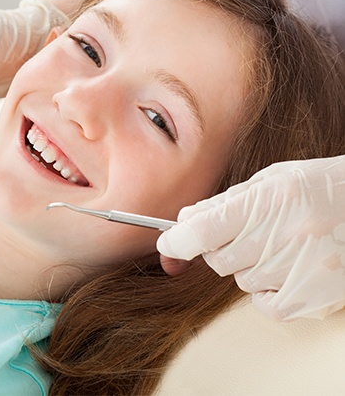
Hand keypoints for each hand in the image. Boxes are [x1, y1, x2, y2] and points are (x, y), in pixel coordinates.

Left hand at [157, 155, 344, 319]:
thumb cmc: (319, 187)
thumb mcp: (271, 181)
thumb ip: (225, 202)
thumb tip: (185, 219)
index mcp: (267, 202)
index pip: (201, 231)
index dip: (176, 240)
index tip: (168, 242)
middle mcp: (280, 238)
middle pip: (217, 258)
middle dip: (219, 246)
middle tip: (246, 231)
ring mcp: (297, 272)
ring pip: (240, 280)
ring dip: (247, 265)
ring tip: (279, 244)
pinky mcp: (312, 299)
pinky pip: (264, 304)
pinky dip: (266, 290)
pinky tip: (286, 268)